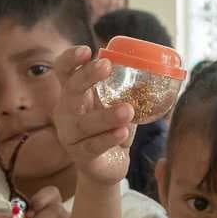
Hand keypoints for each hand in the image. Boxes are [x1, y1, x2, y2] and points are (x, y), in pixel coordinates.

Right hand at [53, 46, 133, 184]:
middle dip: (86, 76)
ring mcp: (70, 136)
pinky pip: (93, 146)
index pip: (64, 71)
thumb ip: (125, 90)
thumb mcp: (116, 105)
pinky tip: (123, 132)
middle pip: (70, 91)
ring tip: (128, 110)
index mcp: (73, 95)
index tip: (87, 50)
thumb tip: (152, 70)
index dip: (71, 59)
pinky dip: (108, 139)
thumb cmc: (111, 129)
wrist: (107, 167)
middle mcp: (66, 112)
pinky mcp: (80, 157)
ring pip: (84, 123)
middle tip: (106, 65)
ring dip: (106, 115)